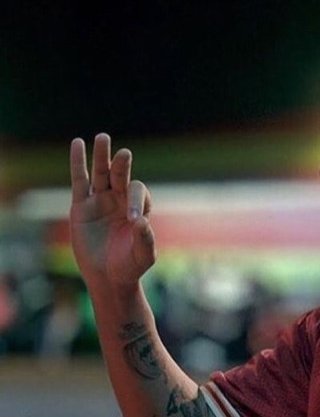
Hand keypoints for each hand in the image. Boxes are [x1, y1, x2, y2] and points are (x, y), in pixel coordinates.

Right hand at [69, 133, 155, 286]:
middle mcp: (120, 200)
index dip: (135, 202)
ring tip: (102, 138)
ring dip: (101, 156)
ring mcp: (100, 201)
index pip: (136, 193)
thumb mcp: (143, 256)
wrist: (108, 278)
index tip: (132, 220)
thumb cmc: (130, 267)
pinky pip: (79, 181)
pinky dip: (78, 163)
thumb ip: (145, 240)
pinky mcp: (81, 206)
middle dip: (122, 165)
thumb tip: (141, 221)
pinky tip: (78, 144)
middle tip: (124, 154)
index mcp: (138, 208)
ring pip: (100, 173)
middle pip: (120, 175)